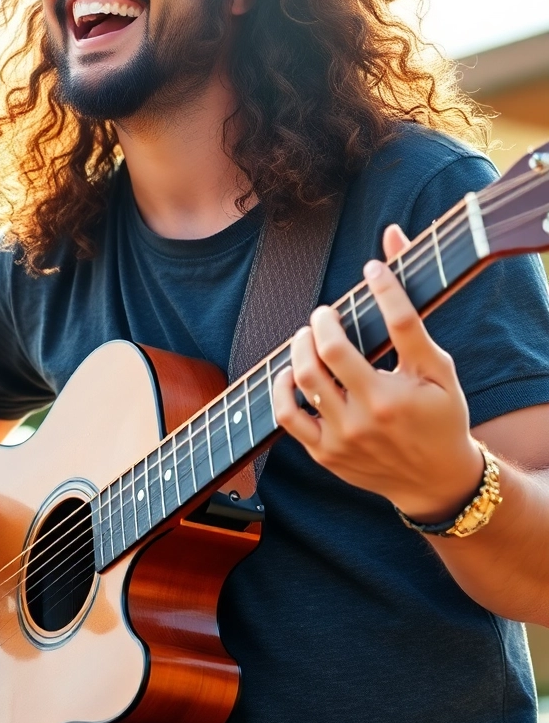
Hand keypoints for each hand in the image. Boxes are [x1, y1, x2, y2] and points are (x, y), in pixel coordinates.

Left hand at [272, 224, 483, 520]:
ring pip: (303, 380)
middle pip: (328, 353)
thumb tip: (393, 240)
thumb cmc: (441, 417)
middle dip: (323, 322)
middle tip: (327, 315)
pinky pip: (287, 416)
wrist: (435, 481)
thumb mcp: (439, 369)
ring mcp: (342, 438)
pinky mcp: (325, 453)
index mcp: (399, 396)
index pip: (392, 324)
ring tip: (310, 337)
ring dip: (300, 347)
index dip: (382, 286)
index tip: (372, 272)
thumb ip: (412, 315)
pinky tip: (293, 370)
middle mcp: (368, 418)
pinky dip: (282, 386)